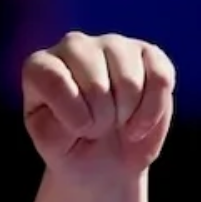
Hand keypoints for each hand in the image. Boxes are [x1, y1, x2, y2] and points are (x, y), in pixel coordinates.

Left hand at [22, 32, 176, 180]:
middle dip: (101, 118)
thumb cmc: (70, 147)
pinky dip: (153, 110)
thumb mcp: (52, 145)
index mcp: (40, 66)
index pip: (54, 80)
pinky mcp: (148, 53)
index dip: (72, 115)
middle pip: (94, 83)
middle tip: (97, 129)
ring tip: (116, 123)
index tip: (77, 131)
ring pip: (129, 81)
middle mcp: (73, 46)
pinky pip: (160, 79)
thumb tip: (81, 108)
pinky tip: (139, 123)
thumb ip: (53, 128)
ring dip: (126, 115)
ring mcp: (112, 44)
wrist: (102, 157)